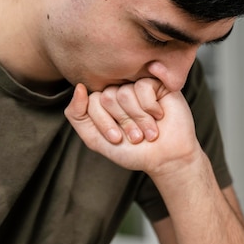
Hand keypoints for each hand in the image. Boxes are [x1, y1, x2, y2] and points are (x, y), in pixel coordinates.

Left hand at [64, 80, 199, 175]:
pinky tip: (159, 115)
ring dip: (138, 118)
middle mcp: (120, 91)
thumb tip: (79, 87)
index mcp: (104, 103)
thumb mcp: (95, 139)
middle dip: (123, 122)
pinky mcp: (157, 84)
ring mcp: (138, 87)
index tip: (117, 139)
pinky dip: (150, 107)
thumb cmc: (134, 152)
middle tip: (136, 136)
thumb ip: (77, 115)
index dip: (104, 124)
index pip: (91, 102)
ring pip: (125, 93)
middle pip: (108, 97)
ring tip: (149, 131)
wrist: (166, 159)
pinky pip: (143, 87)